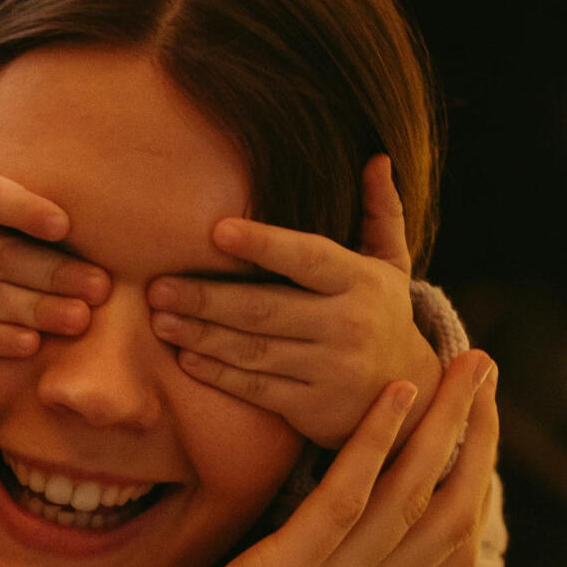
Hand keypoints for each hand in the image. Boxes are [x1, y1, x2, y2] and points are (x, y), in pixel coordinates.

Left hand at [69, 351, 497, 566]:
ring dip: (447, 421)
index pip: (447, 546)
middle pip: (452, 512)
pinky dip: (375, 442)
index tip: (476, 424)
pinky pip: (345, 500)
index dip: (470, 481)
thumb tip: (303, 555)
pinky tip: (396, 393)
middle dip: (476, 436)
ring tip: (469, 362)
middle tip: (484, 368)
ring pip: (414, 494)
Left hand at [146, 155, 441, 447]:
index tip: (217, 230)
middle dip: (206, 298)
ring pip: (254, 351)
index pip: (308, 259)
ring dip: (201, 336)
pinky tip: (186, 358)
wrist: (408, 395)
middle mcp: (348, 326)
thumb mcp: (392, 263)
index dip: (264, 245)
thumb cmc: (382, 314)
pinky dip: (218, 375)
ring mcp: (331, 370)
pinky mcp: (314, 408)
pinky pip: (257, 390)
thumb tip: (378, 157)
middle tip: (158, 286)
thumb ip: (382, 211)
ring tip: (160, 320)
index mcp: (362, 282)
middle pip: (266, 309)